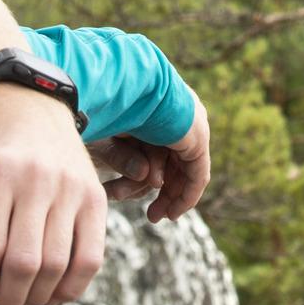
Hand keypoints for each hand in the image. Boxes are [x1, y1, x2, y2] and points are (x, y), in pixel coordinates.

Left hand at [0, 86, 107, 304]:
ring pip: (56, 265)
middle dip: (7, 296)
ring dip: (36, 297)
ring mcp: (72, 187)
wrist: (33, 115)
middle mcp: (38, 178)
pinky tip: (53, 293)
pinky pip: (91, 259)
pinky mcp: (97, 198)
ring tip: (22, 298)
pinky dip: (72, 288)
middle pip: (24, 261)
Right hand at [95, 98, 210, 221]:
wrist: (121, 88)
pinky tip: (173, 211)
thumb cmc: (106, 108)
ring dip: (174, 197)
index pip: (160, 150)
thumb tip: (150, 180)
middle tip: (152, 216)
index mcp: (159, 107)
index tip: (138, 195)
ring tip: (157, 216)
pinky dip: (186, 195)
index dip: (149, 177)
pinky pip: (197, 174)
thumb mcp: (112, 141)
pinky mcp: (197, 138)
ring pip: (186, 170)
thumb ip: (129, 159)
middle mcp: (179, 115)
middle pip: (176, 162)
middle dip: (164, 193)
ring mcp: (191, 125)